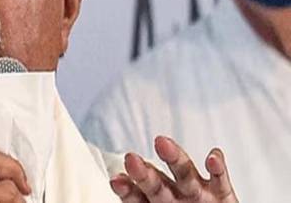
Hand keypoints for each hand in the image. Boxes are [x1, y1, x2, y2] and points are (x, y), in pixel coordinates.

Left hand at [110, 136, 237, 202]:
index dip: (128, 189)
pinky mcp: (222, 194)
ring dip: (174, 158)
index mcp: (155, 202)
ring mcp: (197, 193)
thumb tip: (118, 200)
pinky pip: (220, 180)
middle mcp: (174, 196)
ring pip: (184, 174)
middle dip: (144, 173)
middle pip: (157, 184)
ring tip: (162, 142)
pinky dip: (217, 167)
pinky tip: (212, 157)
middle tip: (131, 158)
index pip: (137, 197)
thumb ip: (142, 202)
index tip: (117, 180)